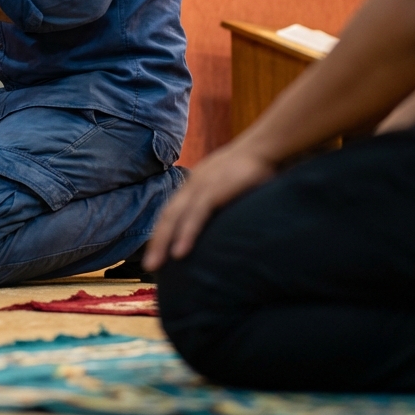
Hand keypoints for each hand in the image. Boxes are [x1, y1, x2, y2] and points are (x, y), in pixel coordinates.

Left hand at [143, 143, 275, 271]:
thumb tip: (223, 223)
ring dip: (164, 242)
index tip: (156, 254)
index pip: (171, 211)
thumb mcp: (231, 184)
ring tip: (156, 265)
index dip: (162, 232)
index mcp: (195, 184)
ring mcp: (202, 186)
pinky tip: (180, 252)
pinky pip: (197, 214)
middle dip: (156, 242)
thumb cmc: (252, 168)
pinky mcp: (216, 188)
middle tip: (149, 268)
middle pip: (168, 216)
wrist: (265, 146)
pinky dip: (186, 233)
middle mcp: (193, 185)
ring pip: (176, 216)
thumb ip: (222, 200)